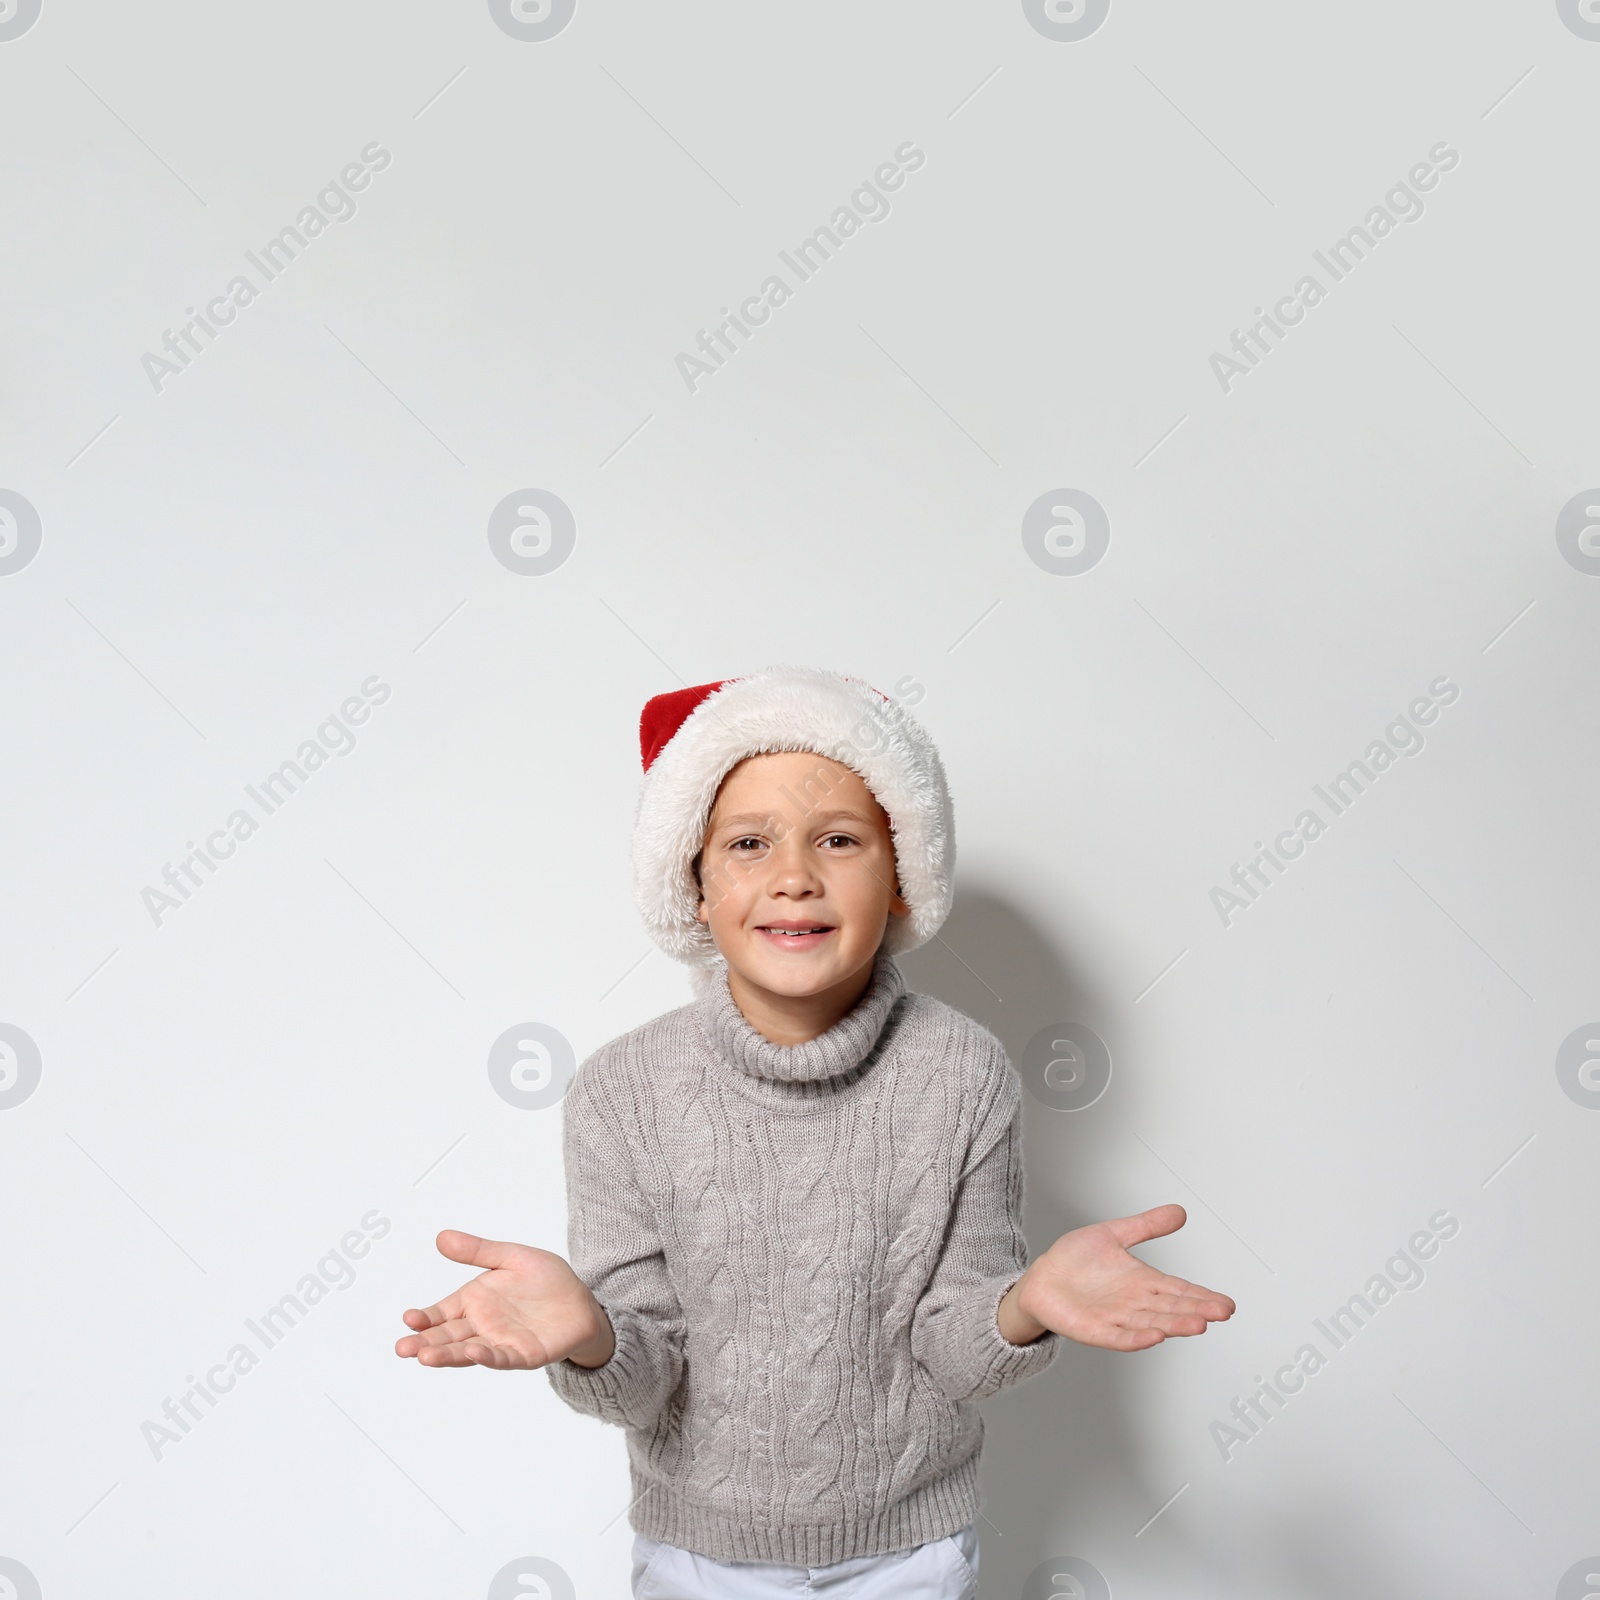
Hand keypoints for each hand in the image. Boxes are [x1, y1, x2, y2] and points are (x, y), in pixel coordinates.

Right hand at [395, 1230, 614, 1369]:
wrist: (581, 1300)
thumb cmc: (545, 1280)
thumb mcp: (510, 1257)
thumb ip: (478, 1250)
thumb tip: (442, 1236)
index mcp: (475, 1302)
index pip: (441, 1313)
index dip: (425, 1318)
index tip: (408, 1318)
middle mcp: (482, 1326)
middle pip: (448, 1337)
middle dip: (425, 1344)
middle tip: (402, 1348)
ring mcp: (501, 1342)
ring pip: (468, 1351)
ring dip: (447, 1356)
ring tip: (425, 1357)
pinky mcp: (524, 1354)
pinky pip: (502, 1357)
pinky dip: (487, 1356)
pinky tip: (473, 1353)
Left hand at [1003, 1204, 1235, 1351]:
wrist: (1041, 1279)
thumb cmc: (1075, 1261)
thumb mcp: (1112, 1234)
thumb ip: (1146, 1226)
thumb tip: (1179, 1212)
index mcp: (1142, 1282)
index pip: (1178, 1289)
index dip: (1202, 1296)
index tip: (1227, 1304)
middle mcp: (1134, 1303)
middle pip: (1170, 1308)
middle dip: (1196, 1311)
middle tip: (1221, 1313)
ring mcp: (1116, 1318)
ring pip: (1151, 1323)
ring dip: (1173, 1325)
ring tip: (1197, 1324)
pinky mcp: (1094, 1330)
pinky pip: (1118, 1337)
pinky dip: (1136, 1338)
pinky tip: (1155, 1337)